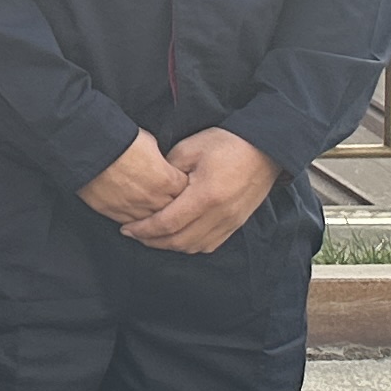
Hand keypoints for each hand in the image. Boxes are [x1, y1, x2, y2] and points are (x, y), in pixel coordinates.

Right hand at [76, 132, 184, 227]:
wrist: (89, 148)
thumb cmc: (119, 141)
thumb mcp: (149, 142)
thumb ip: (160, 159)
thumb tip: (160, 162)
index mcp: (168, 179)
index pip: (187, 192)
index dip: (183, 187)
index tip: (178, 183)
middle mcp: (154, 198)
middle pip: (173, 211)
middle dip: (172, 204)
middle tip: (167, 198)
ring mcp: (135, 208)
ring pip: (153, 223)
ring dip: (153, 217)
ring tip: (152, 211)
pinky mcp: (115, 213)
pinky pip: (132, 224)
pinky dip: (136, 222)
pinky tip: (136, 217)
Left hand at [123, 127, 278, 255]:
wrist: (265, 149)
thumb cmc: (226, 143)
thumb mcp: (189, 149)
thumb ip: (167, 171)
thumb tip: (150, 188)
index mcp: (206, 195)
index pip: (168, 223)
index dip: (143, 230)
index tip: (125, 228)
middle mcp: (220, 214)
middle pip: (179, 241)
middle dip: (151, 241)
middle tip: (133, 234)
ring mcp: (231, 222)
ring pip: (194, 246)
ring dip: (169, 245)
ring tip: (151, 236)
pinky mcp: (237, 223)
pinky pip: (209, 244)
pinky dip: (189, 245)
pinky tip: (176, 236)